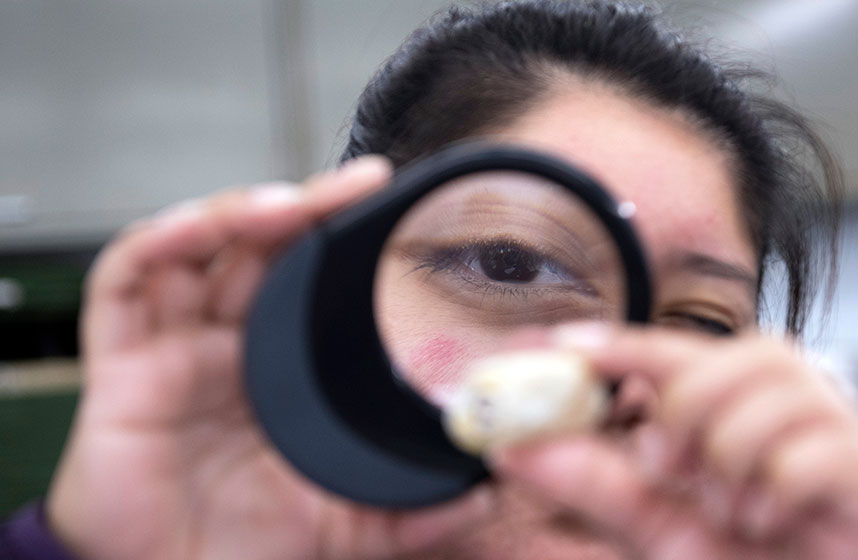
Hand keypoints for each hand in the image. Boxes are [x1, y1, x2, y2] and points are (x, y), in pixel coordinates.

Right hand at [47, 157, 491, 559]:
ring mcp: (171, 350)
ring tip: (288, 204)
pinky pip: (123, 284)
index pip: (306, 274)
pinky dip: (158, 243)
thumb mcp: (351, 525)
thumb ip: (417, 510)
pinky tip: (198, 227)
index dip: (338, 232)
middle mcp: (224, 344)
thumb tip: (488, 493)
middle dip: (302, 206)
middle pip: (256, 247)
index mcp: (277, 366)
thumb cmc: (247, 550)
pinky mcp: (121, 368)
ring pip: (193, 248)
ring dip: (236, 212)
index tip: (385, 199)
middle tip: (356, 182)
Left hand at [488, 324, 857, 558]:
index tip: (565, 345)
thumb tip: (517, 445)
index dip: (623, 343)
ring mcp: (842, 429)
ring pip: (772, 395)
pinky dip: (773, 495)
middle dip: (684, 410)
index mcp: (740, 400)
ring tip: (732, 511)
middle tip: (666, 466)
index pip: (676, 352)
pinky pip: (813, 453)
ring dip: (729, 460)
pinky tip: (772, 524)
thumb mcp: (655, 520)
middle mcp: (793, 398)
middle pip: (729, 358)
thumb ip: (593, 480)